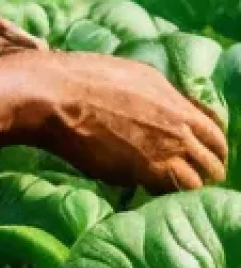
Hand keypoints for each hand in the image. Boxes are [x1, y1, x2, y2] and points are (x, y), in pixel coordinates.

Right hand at [37, 51, 227, 192]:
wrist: (51, 96)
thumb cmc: (78, 80)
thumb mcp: (128, 75)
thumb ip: (156, 96)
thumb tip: (168, 110)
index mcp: (173, 98)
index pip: (215, 131)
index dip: (210, 145)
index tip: (199, 153)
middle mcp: (177, 125)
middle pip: (214, 160)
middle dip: (204, 169)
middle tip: (185, 174)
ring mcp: (164, 150)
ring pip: (197, 182)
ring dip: (184, 185)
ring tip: (163, 184)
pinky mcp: (145, 172)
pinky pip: (169, 191)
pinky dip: (161, 192)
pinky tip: (143, 185)